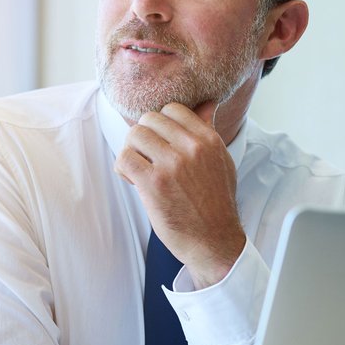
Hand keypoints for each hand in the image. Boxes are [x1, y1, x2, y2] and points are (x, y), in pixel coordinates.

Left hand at [114, 101, 245, 287]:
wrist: (214, 240)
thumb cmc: (215, 202)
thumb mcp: (221, 161)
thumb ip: (208, 131)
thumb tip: (206, 103)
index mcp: (208, 139)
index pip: (172, 109)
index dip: (160, 124)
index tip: (160, 141)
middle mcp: (191, 148)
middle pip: (149, 119)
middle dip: (143, 137)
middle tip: (146, 157)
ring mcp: (171, 165)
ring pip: (134, 135)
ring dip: (131, 151)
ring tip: (139, 169)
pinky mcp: (153, 184)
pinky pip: (124, 158)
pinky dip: (123, 168)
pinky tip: (132, 180)